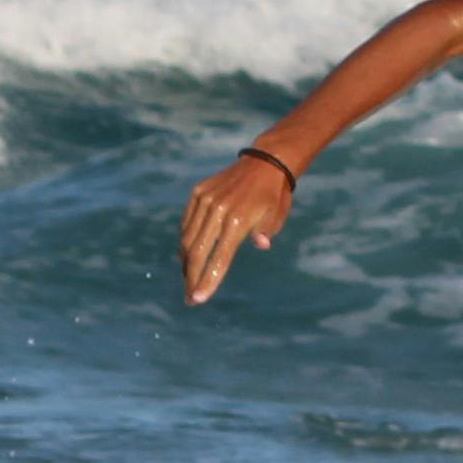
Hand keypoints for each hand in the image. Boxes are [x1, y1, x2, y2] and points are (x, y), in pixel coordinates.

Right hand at [180, 153, 296, 303]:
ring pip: (187, 238)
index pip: (219, 258)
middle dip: (191, 278)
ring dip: (186, 263)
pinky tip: (188, 255)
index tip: (197, 300)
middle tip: (190, 299)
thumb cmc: (274, 196)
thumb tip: (261, 245)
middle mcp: (218, 210)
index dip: (208, 281)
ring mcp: (205, 200)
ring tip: (189, 280)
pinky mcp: (199, 192)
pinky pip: (187, 222)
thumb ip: (265, 231)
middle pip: (197, 252)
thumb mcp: (277, 215)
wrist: (265, 162)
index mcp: (238, 220)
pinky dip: (185, 240)